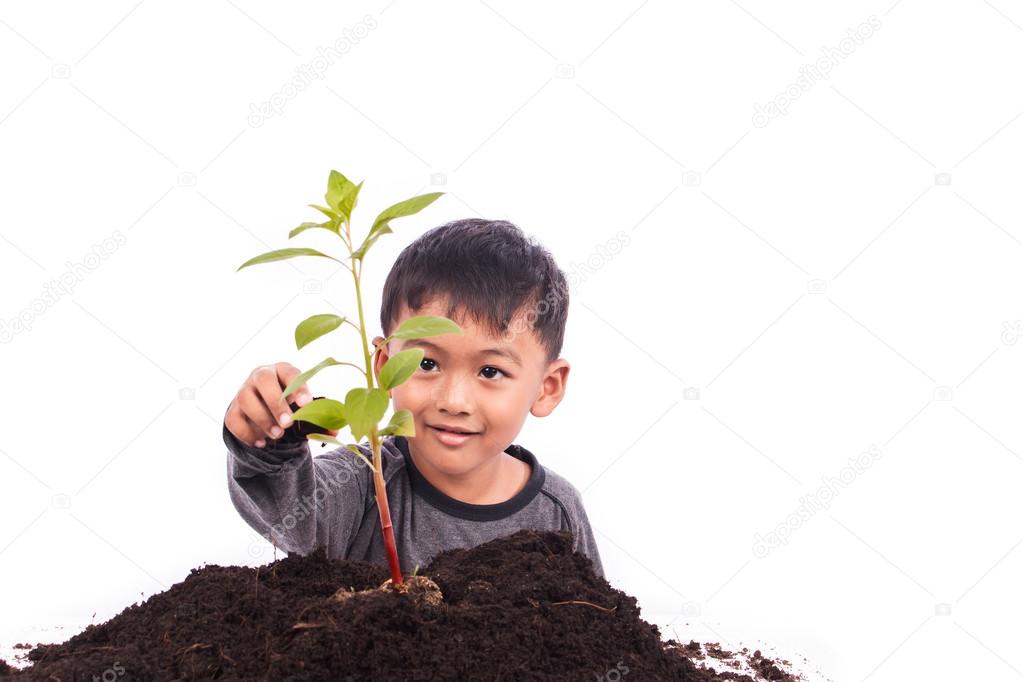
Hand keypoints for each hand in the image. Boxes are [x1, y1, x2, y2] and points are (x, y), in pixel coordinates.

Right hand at [225, 362, 339, 447]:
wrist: (266, 410)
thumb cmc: (291, 404)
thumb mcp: (305, 407)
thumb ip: (320, 418)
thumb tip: (335, 431)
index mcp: (283, 370)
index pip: (290, 372)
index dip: (298, 387)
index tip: (306, 404)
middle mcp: (260, 375)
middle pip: (262, 379)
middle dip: (275, 402)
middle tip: (287, 423)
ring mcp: (243, 391)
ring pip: (245, 399)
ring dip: (262, 419)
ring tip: (277, 435)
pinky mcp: (233, 409)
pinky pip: (233, 419)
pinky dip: (246, 433)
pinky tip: (261, 442)